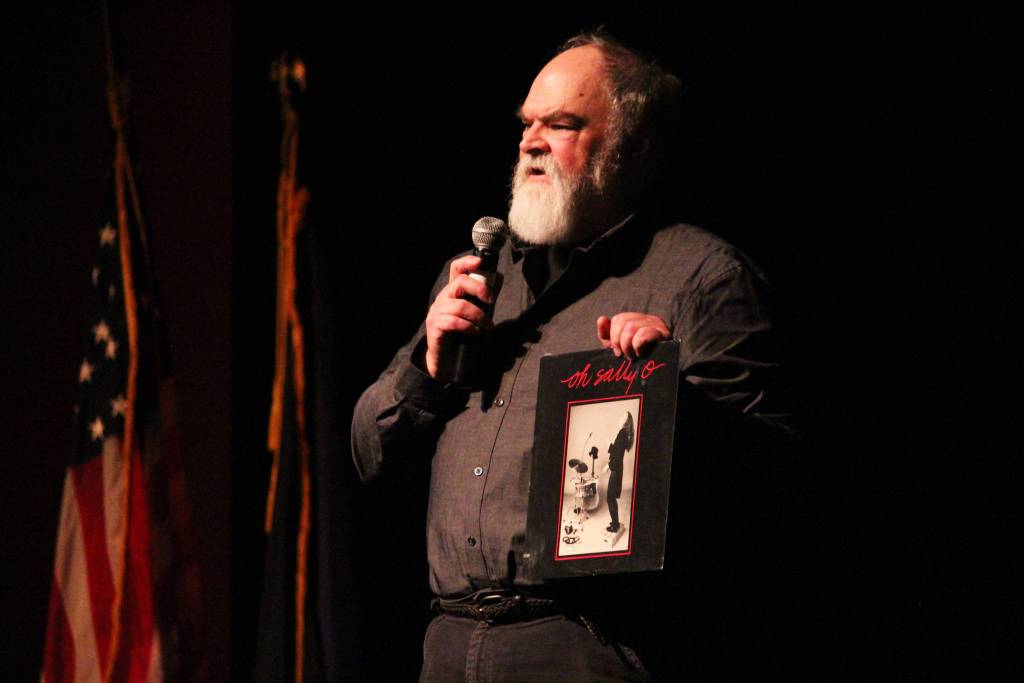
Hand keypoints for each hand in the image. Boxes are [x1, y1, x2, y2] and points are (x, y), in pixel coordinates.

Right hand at [425, 255, 501, 381]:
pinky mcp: (435, 327)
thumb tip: (498, 277)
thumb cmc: (462, 334)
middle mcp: (443, 299)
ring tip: (488, 327)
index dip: (467, 262)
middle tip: (492, 301)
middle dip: (480, 289)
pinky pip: (454, 322)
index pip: (456, 269)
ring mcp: (437, 312)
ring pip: (460, 305)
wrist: (446, 360)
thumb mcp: (477, 312)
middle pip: (459, 282)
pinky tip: (474, 332)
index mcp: (453, 292)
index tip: (481, 262)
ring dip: (479, 316)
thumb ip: (485, 296)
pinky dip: (468, 327)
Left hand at [596, 312, 669, 358]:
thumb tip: (601, 319)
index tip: (617, 351)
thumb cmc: (637, 360)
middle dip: (619, 342)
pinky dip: (637, 345)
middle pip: (624, 321)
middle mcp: (648, 319)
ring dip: (628, 346)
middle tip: (625, 356)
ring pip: (631, 327)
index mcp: (637, 320)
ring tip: (633, 356)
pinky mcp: (665, 334)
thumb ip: (607, 335)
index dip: (613, 336)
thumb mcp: (619, 348)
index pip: (618, 319)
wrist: (658, 374)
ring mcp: (657, 324)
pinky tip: (641, 353)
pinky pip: (644, 334)